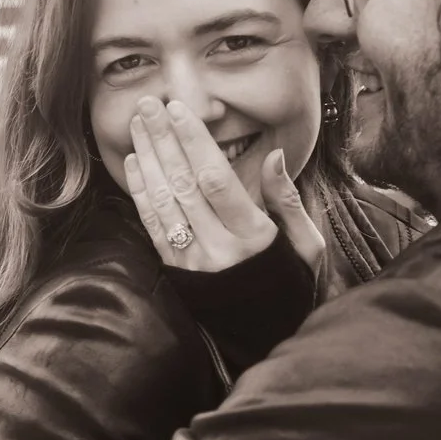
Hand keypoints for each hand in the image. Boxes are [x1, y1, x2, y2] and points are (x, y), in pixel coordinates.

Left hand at [123, 98, 327, 281]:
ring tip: (138, 124)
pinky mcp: (176, 271)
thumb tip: (275, 156)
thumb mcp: (306, 246)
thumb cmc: (291, 282)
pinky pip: (152, 226)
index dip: (194, 143)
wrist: (264, 335)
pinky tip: (134, 163)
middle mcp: (218, 248)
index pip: (216, 180)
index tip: (180, 110)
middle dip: (164, 140)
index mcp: (253, 237)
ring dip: (147, 159)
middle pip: (183, 184)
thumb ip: (287, 201)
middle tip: (149, 104)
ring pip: (163, 201)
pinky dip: (141, 192)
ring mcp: (193, 261)